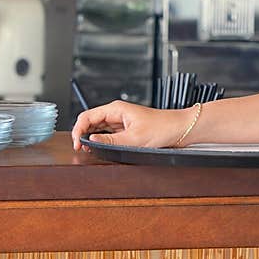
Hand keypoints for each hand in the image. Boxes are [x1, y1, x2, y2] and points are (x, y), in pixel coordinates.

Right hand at [71, 101, 188, 151]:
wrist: (180, 129)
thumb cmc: (162, 128)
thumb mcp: (134, 138)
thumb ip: (110, 141)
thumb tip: (91, 140)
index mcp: (116, 109)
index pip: (87, 116)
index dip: (78, 130)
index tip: (77, 143)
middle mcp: (117, 113)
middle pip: (90, 122)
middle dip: (83, 134)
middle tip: (82, 149)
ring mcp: (121, 122)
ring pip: (98, 129)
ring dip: (92, 138)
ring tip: (90, 149)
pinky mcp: (126, 130)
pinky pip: (108, 134)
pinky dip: (102, 141)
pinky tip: (102, 148)